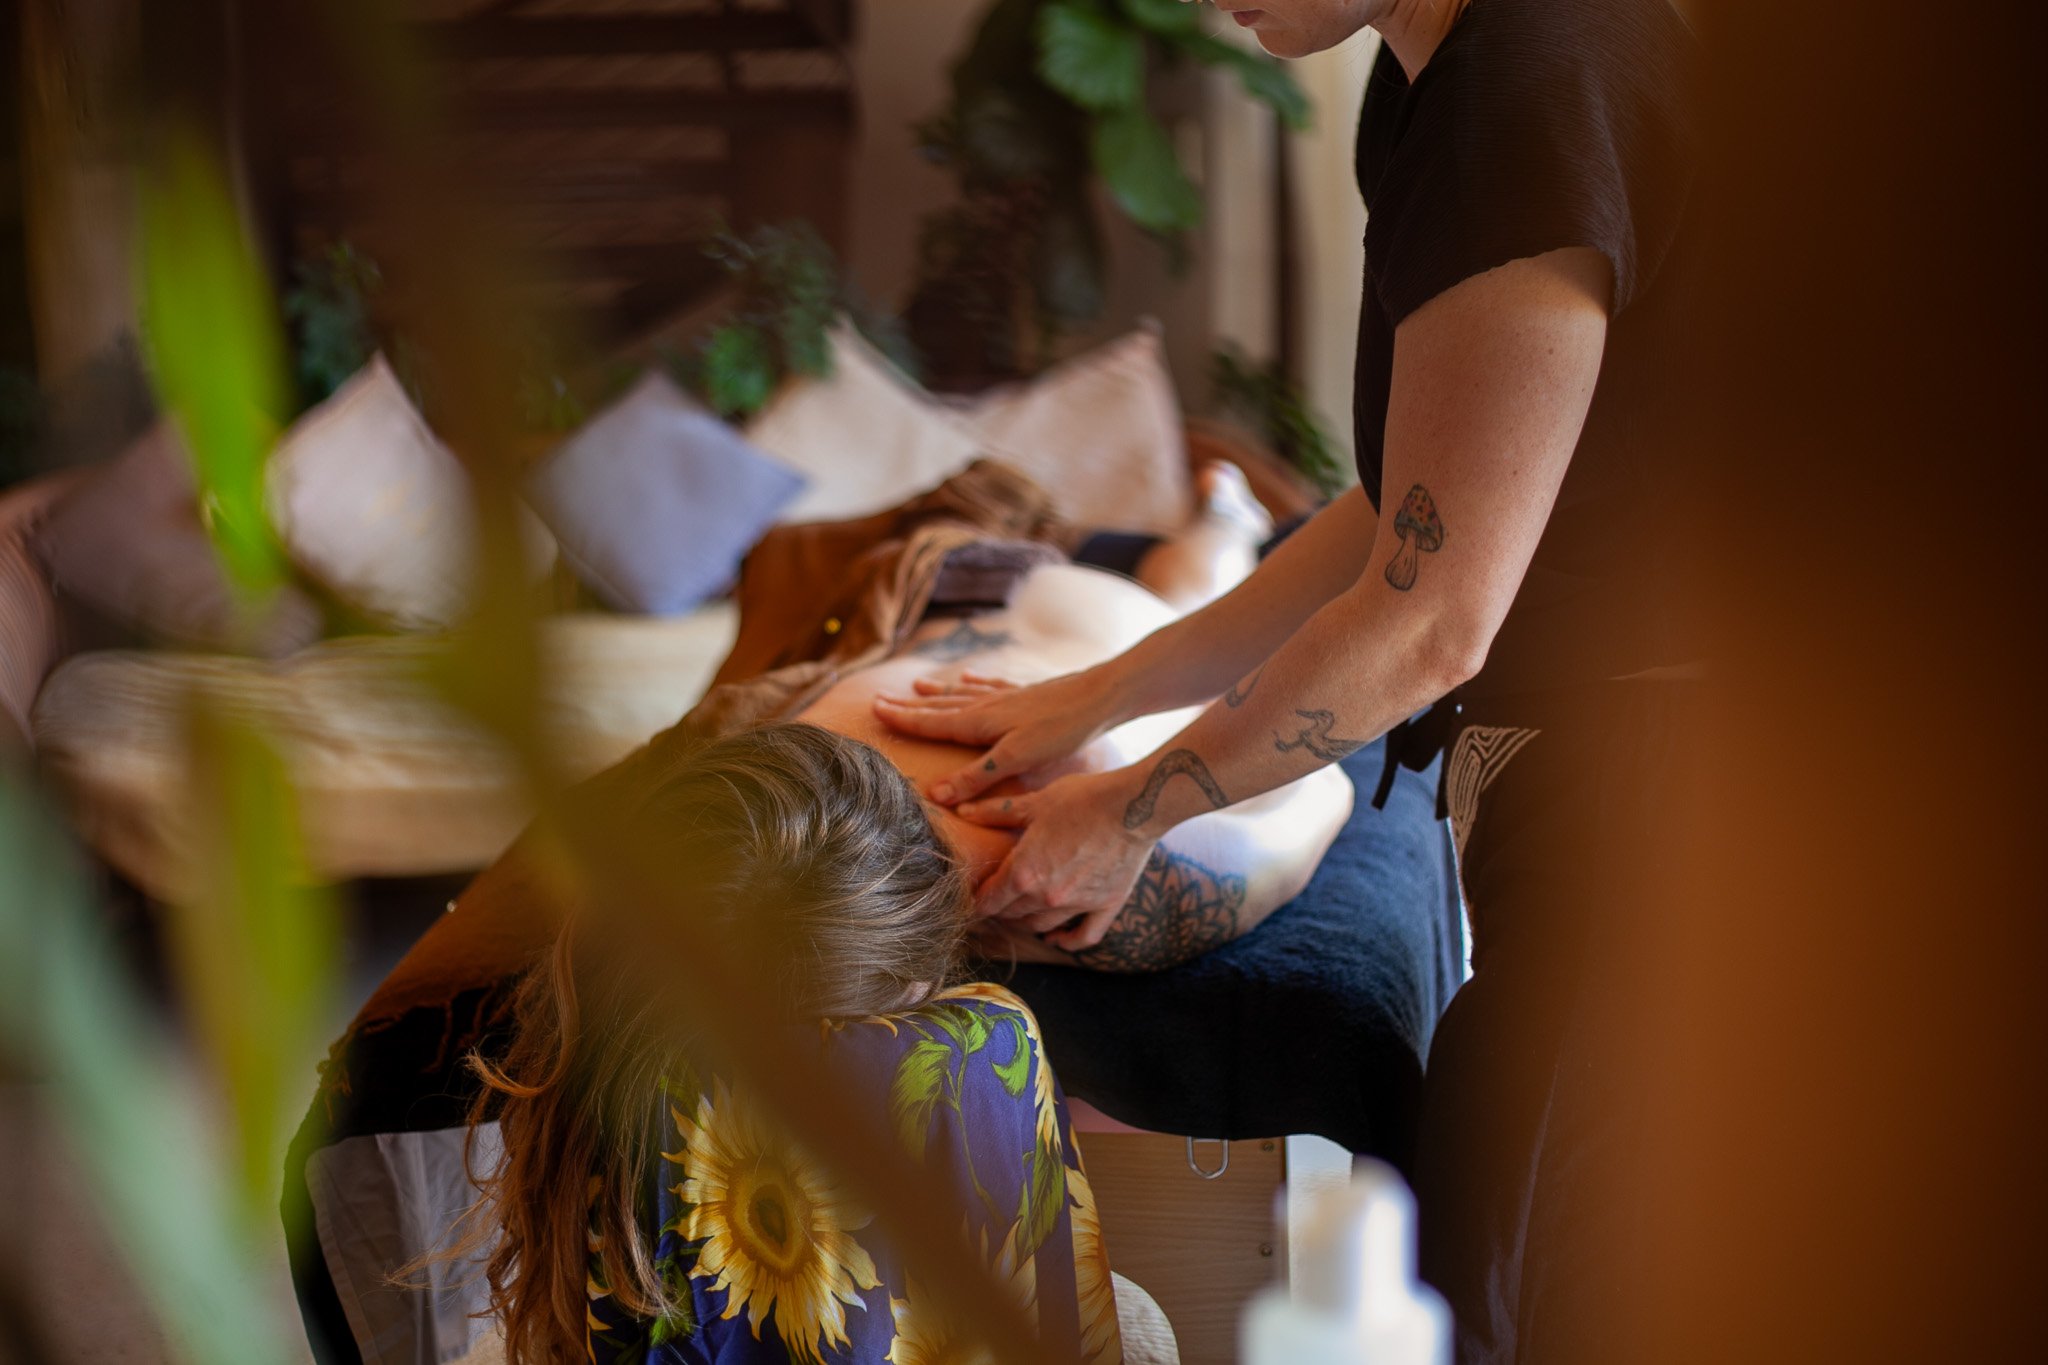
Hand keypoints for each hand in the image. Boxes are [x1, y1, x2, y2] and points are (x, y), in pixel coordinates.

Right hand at [872, 667, 1122, 805]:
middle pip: (941, 706)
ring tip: (917, 686)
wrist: (1101, 696)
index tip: (876, 711)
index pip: (933, 722)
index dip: (904, 719)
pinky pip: (991, 686)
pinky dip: (975, 683)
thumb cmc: (1060, 730)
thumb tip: (936, 795)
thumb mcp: (1017, 759)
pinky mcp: (1028, 692)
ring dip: (938, 693)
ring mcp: (1008, 696)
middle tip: (880, 700)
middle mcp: (988, 705)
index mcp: (981, 722)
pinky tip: (971, 676)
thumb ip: (977, 777)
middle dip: (911, 706)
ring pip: (963, 694)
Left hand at [954, 771, 1156, 951]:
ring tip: (1019, 914)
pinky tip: (1056, 939)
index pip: (989, 900)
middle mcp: (1046, 897)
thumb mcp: (1035, 802)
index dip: (975, 903)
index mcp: (1023, 873)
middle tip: (993, 903)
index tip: (970, 902)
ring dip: (1025, 923)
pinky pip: (1083, 937)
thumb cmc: (1082, 798)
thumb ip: (996, 812)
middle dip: (998, 910)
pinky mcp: (1105, 906)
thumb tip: (961, 811)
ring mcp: (1077, 905)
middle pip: (1012, 914)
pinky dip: (1066, 942)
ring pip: (1041, 927)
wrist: (1133, 805)